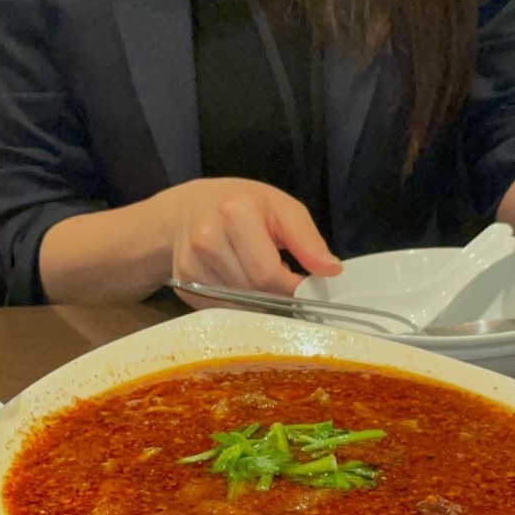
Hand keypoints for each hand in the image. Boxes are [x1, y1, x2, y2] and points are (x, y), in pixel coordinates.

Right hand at [167, 178, 340, 299]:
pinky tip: (238, 284)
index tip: (304, 286)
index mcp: (234, 214)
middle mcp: (207, 240)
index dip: (292, 287)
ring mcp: (191, 265)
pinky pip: (221, 309)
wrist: (187, 209)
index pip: (268, 274)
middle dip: (275, 294)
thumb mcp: (281, 209)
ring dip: (257, 300)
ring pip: (238, 305)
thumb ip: (307, 240)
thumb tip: (331, 271)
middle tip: (281, 279)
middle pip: (253, 292)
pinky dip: (237, 304)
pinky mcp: (183, 284)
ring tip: (257, 276)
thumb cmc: (243, 205)